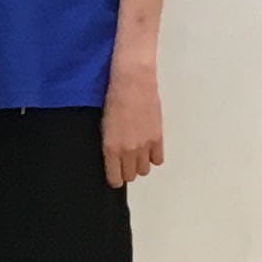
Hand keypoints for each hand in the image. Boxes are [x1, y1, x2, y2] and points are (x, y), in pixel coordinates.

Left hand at [103, 60, 164, 187]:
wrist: (132, 83)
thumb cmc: (113, 99)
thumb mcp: (103, 125)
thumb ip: (109, 145)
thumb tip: (112, 158)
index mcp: (111, 148)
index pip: (115, 178)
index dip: (114, 178)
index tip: (114, 176)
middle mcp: (128, 150)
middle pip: (130, 176)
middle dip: (126, 171)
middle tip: (124, 161)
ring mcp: (145, 146)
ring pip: (145, 170)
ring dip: (140, 164)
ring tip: (136, 153)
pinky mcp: (158, 138)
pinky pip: (158, 160)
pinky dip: (153, 156)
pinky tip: (148, 148)